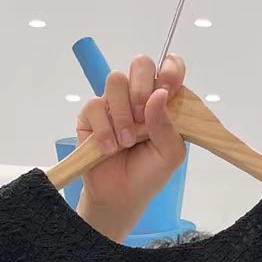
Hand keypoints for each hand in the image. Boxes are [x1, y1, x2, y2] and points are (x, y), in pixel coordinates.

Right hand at [76, 54, 186, 242]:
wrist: (120, 197)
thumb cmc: (148, 173)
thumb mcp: (170, 154)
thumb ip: (168, 125)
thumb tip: (160, 94)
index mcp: (162, 100)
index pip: (170, 66)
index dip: (170, 71)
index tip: (168, 91)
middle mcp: (138, 96)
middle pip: (140, 64)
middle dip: (141, 88)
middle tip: (142, 119)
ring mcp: (114, 103)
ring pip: (115, 80)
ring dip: (123, 114)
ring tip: (126, 142)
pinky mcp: (91, 115)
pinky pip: (94, 105)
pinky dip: (104, 129)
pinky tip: (109, 148)